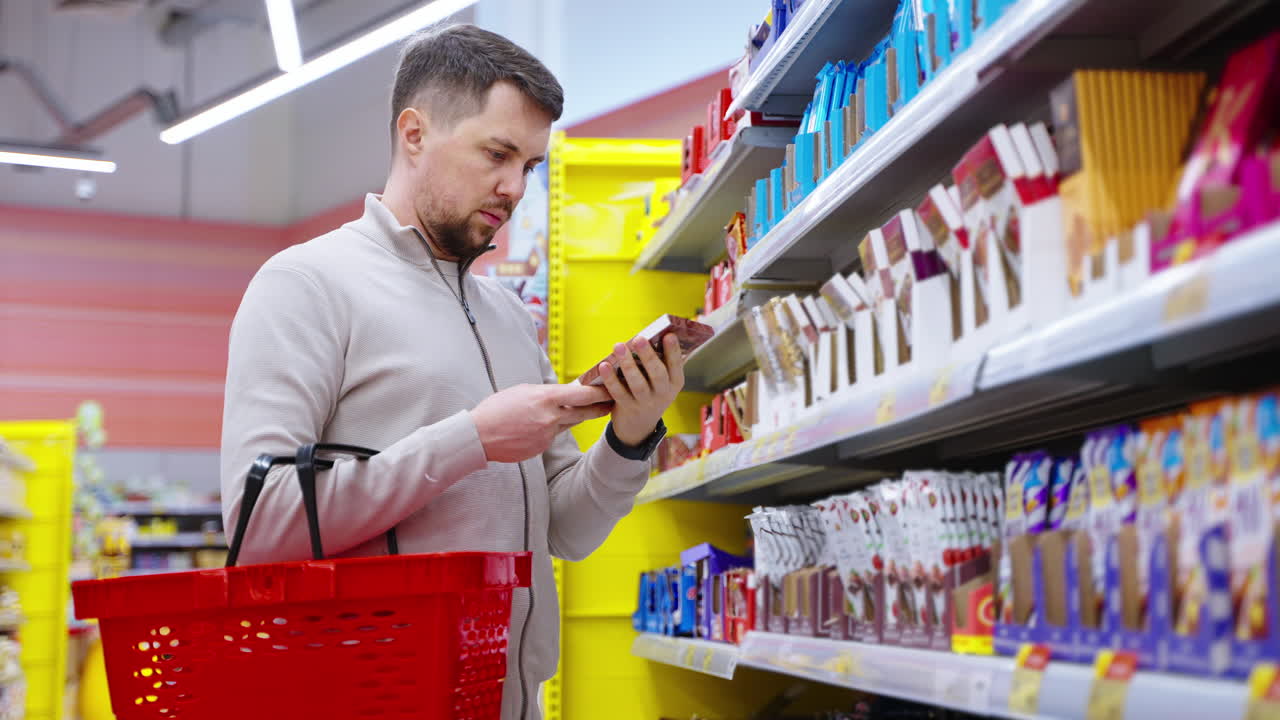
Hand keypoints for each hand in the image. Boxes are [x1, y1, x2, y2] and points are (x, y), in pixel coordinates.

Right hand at [472, 383, 612, 462]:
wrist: (479, 436)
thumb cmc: (496, 409)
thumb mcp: (522, 391)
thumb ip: (545, 393)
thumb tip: (561, 393)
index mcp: (545, 399)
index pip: (582, 395)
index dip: (600, 392)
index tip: (609, 388)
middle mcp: (550, 418)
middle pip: (584, 413)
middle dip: (599, 407)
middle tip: (611, 402)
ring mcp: (547, 435)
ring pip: (568, 424)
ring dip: (574, 417)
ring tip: (580, 410)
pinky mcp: (541, 448)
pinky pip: (552, 436)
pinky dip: (550, 430)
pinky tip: (537, 426)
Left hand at [599, 333, 685, 446]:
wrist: (639, 426)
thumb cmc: (651, 392)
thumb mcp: (662, 381)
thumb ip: (659, 361)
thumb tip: (650, 335)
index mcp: (674, 382)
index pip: (676, 365)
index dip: (673, 351)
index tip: (668, 335)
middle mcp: (663, 394)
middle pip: (657, 374)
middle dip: (648, 356)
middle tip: (639, 339)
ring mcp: (645, 402)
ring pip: (637, 384)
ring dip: (628, 364)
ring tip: (619, 347)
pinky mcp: (627, 408)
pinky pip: (618, 392)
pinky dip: (611, 379)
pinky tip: (604, 365)